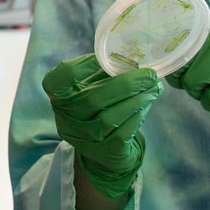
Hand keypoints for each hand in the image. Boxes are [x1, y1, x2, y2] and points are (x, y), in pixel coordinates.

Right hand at [44, 54, 164, 199]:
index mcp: (60, 99)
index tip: (102, 58)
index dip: (78, 67)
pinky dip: (138, 116)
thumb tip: (131, 56)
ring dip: (137, 99)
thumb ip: (104, 73)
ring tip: (155, 88)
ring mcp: (83, 140)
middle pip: (92, 98)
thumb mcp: (93, 90)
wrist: (103, 153)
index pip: (54, 81)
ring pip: (110, 118)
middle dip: (126, 84)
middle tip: (150, 74)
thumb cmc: (99, 111)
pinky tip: (147, 104)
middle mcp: (66, 120)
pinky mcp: (104, 153)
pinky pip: (123, 133)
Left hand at [170, 15, 209, 110]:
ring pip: (192, 85)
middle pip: (181, 68)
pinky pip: (209, 99)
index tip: (171, 67)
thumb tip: (171, 56)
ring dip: (198, 92)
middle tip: (196, 81)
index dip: (170, 60)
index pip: (175, 44)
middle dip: (185, 80)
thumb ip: (203, 40)